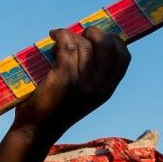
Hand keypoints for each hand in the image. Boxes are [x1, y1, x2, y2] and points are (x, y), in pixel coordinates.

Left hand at [11, 26, 129, 143]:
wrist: (39, 129)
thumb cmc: (58, 108)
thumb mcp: (85, 94)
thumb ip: (94, 74)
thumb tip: (91, 40)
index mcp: (108, 89)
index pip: (123, 56)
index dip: (113, 40)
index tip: (98, 37)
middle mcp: (100, 85)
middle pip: (107, 44)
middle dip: (94, 33)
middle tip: (78, 35)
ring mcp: (83, 81)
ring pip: (84, 43)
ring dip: (71, 35)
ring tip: (59, 39)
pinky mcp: (65, 76)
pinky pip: (67, 44)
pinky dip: (60, 35)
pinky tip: (53, 36)